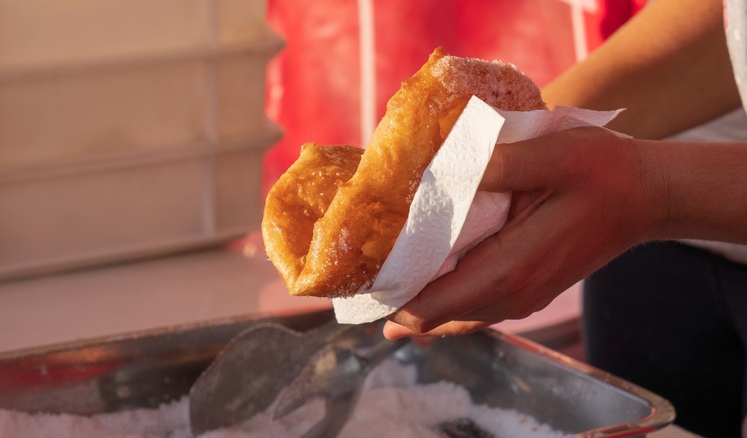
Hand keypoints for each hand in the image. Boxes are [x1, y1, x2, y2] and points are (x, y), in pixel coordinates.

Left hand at [384, 127, 662, 338]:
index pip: (431, 305)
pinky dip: (439, 298)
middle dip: (392, 300)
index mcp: (511, 269)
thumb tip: (439, 174)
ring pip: (449, 317)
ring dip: (414, 301)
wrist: (645, 196)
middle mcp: (510, 296)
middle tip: (358, 271)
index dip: (389, 297)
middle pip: (432, 318)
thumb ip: (495, 165)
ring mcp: (518, 298)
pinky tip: (420, 277)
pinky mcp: (524, 290)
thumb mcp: (551, 154)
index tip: (357, 275)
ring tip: (379, 274)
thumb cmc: (602, 172)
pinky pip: (468, 307)